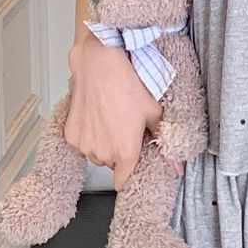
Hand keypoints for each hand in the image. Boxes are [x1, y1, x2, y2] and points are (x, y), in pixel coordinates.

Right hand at [63, 35, 183, 189]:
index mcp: (126, 151)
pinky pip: (82, 144)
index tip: (132, 164)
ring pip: (96, 154)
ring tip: (109, 119)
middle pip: (111, 164)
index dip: (128, 173)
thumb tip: (176, 166)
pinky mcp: (71, 135)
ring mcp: (84, 145)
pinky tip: (94, 117)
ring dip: (102, 144)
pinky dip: (87, 135)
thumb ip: (162, 141)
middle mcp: (103, 153)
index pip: (123, 182)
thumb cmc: (127, 84)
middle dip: (118, 151)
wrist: (99, 65)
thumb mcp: (153, 112)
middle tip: (124, 128)